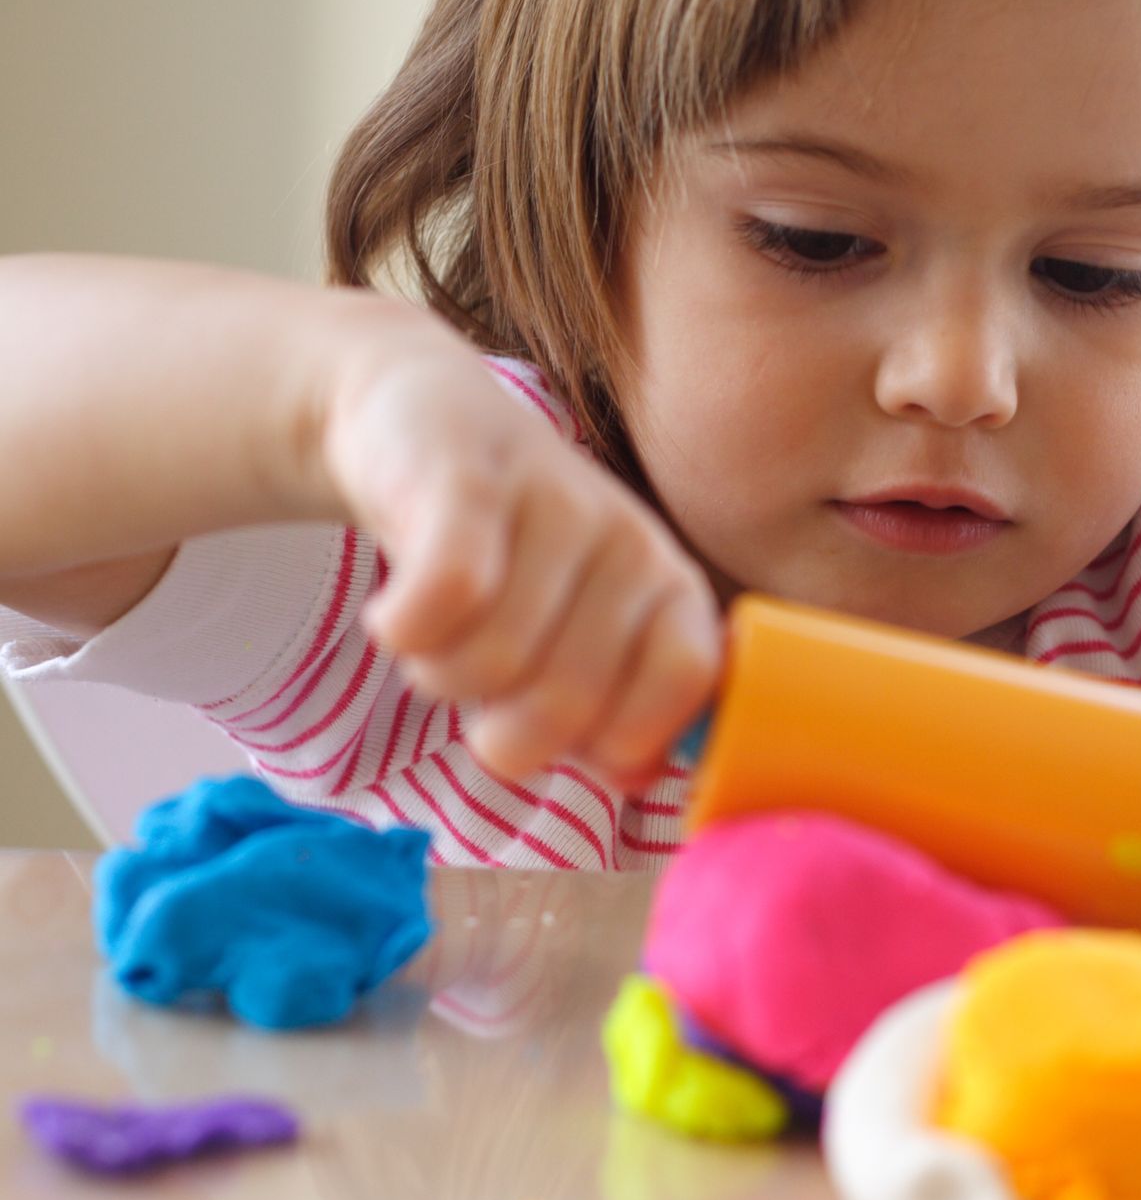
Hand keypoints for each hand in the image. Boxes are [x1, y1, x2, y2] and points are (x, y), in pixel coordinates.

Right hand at [315, 298, 720, 786]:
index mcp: (671, 590)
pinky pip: (443, 599)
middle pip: (567, 703)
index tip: (567, 736)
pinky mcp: (469, 481)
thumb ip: (614, 718)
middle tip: (479, 681)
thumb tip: (637, 777)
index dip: (614, 738)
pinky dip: (404, 631)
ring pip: (491, 663)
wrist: (420, 422)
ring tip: (438, 636)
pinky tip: (395, 613)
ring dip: (437, 674)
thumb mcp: (577, 638)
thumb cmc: (512, 560)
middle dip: (499, 726)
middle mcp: (631, 542)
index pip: (685, 687)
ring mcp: (556, 503)